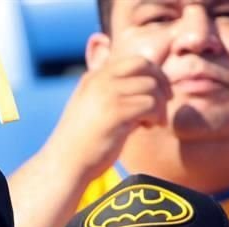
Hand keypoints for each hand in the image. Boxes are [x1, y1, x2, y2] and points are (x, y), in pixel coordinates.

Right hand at [46, 55, 171, 179]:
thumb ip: (118, 97)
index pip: (134, 61)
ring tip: (152, 123)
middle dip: (161, 83)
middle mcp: (99, 80)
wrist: (64, 164)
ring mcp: (106, 94)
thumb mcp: (96, 111)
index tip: (158, 95)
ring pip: (151, 86)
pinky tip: (146, 128)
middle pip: (144, 64)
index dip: (153, 75)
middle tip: (164, 105)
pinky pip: (150, 104)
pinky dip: (155, 116)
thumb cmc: (83, 144)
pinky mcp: (115, 112)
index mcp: (93, 78)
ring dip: (160, 105)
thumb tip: (151, 93)